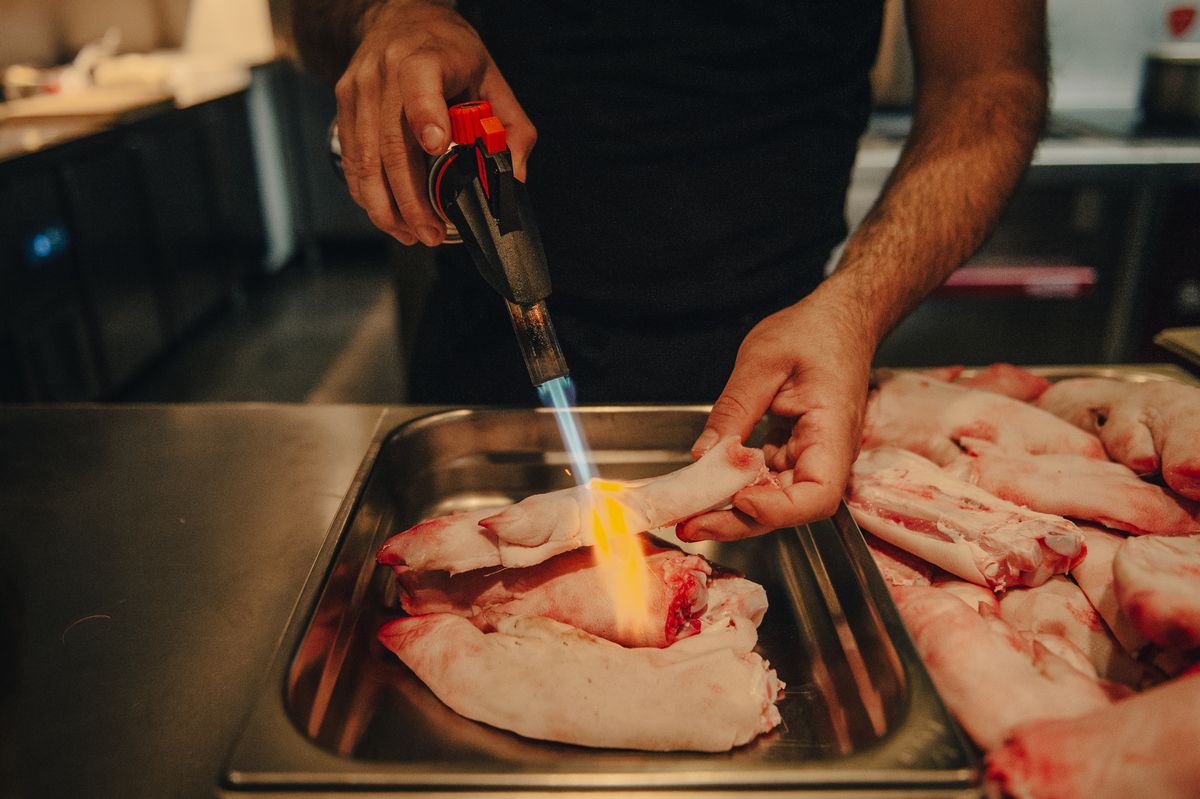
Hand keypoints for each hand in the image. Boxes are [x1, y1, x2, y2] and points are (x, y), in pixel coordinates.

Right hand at [335, 0, 535, 245]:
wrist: (400, 20)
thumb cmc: (448, 50)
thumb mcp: (490, 77)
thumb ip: (510, 127)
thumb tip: (512, 178)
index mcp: (423, 59)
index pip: (420, 86)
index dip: (426, 117)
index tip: (437, 146)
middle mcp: (383, 73)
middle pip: (390, 144)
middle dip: (410, 199)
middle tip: (432, 232)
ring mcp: (358, 91)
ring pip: (365, 161)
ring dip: (387, 208)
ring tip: (412, 234)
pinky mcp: (343, 107)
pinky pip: (352, 161)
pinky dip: (369, 196)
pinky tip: (391, 217)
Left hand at [678, 289, 874, 540]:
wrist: (839, 320)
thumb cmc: (814, 332)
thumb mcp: (763, 360)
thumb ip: (734, 408)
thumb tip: (705, 454)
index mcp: (831, 431)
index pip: (817, 494)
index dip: (777, 508)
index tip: (738, 499)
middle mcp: (826, 454)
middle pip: (790, 506)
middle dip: (739, 521)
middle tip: (692, 524)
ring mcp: (810, 455)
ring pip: (774, 498)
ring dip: (733, 510)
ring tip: (690, 514)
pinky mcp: (793, 451)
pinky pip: (766, 479)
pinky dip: (736, 487)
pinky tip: (706, 489)